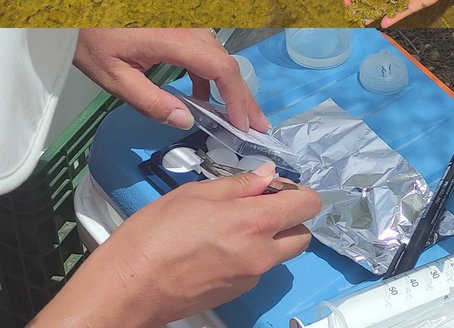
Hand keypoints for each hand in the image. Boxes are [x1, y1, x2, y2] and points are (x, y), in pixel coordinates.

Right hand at [31, 164, 320, 327]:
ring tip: (234, 223)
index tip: (275, 185)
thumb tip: (268, 174)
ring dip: (271, 238)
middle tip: (260, 203)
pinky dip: (251, 255)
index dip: (298, 191)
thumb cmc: (157, 232)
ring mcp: (249, 279)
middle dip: (290, 217)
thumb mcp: (196, 194)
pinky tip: (218, 245)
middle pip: (302, 235)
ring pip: (280, 255)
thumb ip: (239, 184)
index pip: (308, 205)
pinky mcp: (234, 295)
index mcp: (256, 222)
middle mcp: (261, 254)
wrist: (128, 288)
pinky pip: (257, 270)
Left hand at [74, 29, 268, 132]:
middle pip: (226, 64)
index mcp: (176, 40)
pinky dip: (211, 77)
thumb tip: (185, 121)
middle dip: (244, 98)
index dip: (237, 98)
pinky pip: (205, 53)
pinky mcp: (180, 28)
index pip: (220, 69)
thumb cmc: (95, 40)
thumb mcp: (115, 78)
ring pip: (219, 58)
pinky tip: (203, 99)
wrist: (81, 10)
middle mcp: (190, 29)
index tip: (244, 125)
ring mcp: (186, 26)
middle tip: (258, 127)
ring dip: (230, 88)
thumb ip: (150, 101)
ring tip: (238, 117)